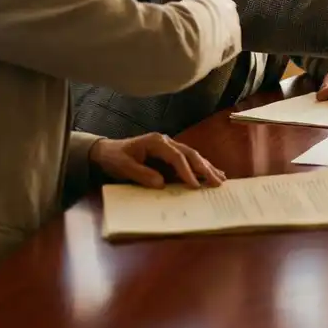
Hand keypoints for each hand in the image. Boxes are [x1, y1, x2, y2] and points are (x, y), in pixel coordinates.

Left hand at [89, 133, 224, 188]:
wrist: (107, 151)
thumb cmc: (115, 158)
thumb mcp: (123, 167)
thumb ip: (142, 174)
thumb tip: (161, 184)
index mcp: (156, 142)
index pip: (176, 156)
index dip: (186, 171)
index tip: (194, 185)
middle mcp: (166, 142)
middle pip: (190, 154)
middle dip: (204, 168)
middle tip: (217, 182)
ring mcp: (170, 147)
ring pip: (193, 156)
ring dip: (207, 167)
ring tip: (221, 178)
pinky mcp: (170, 155)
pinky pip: (188, 160)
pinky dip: (201, 167)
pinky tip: (211, 173)